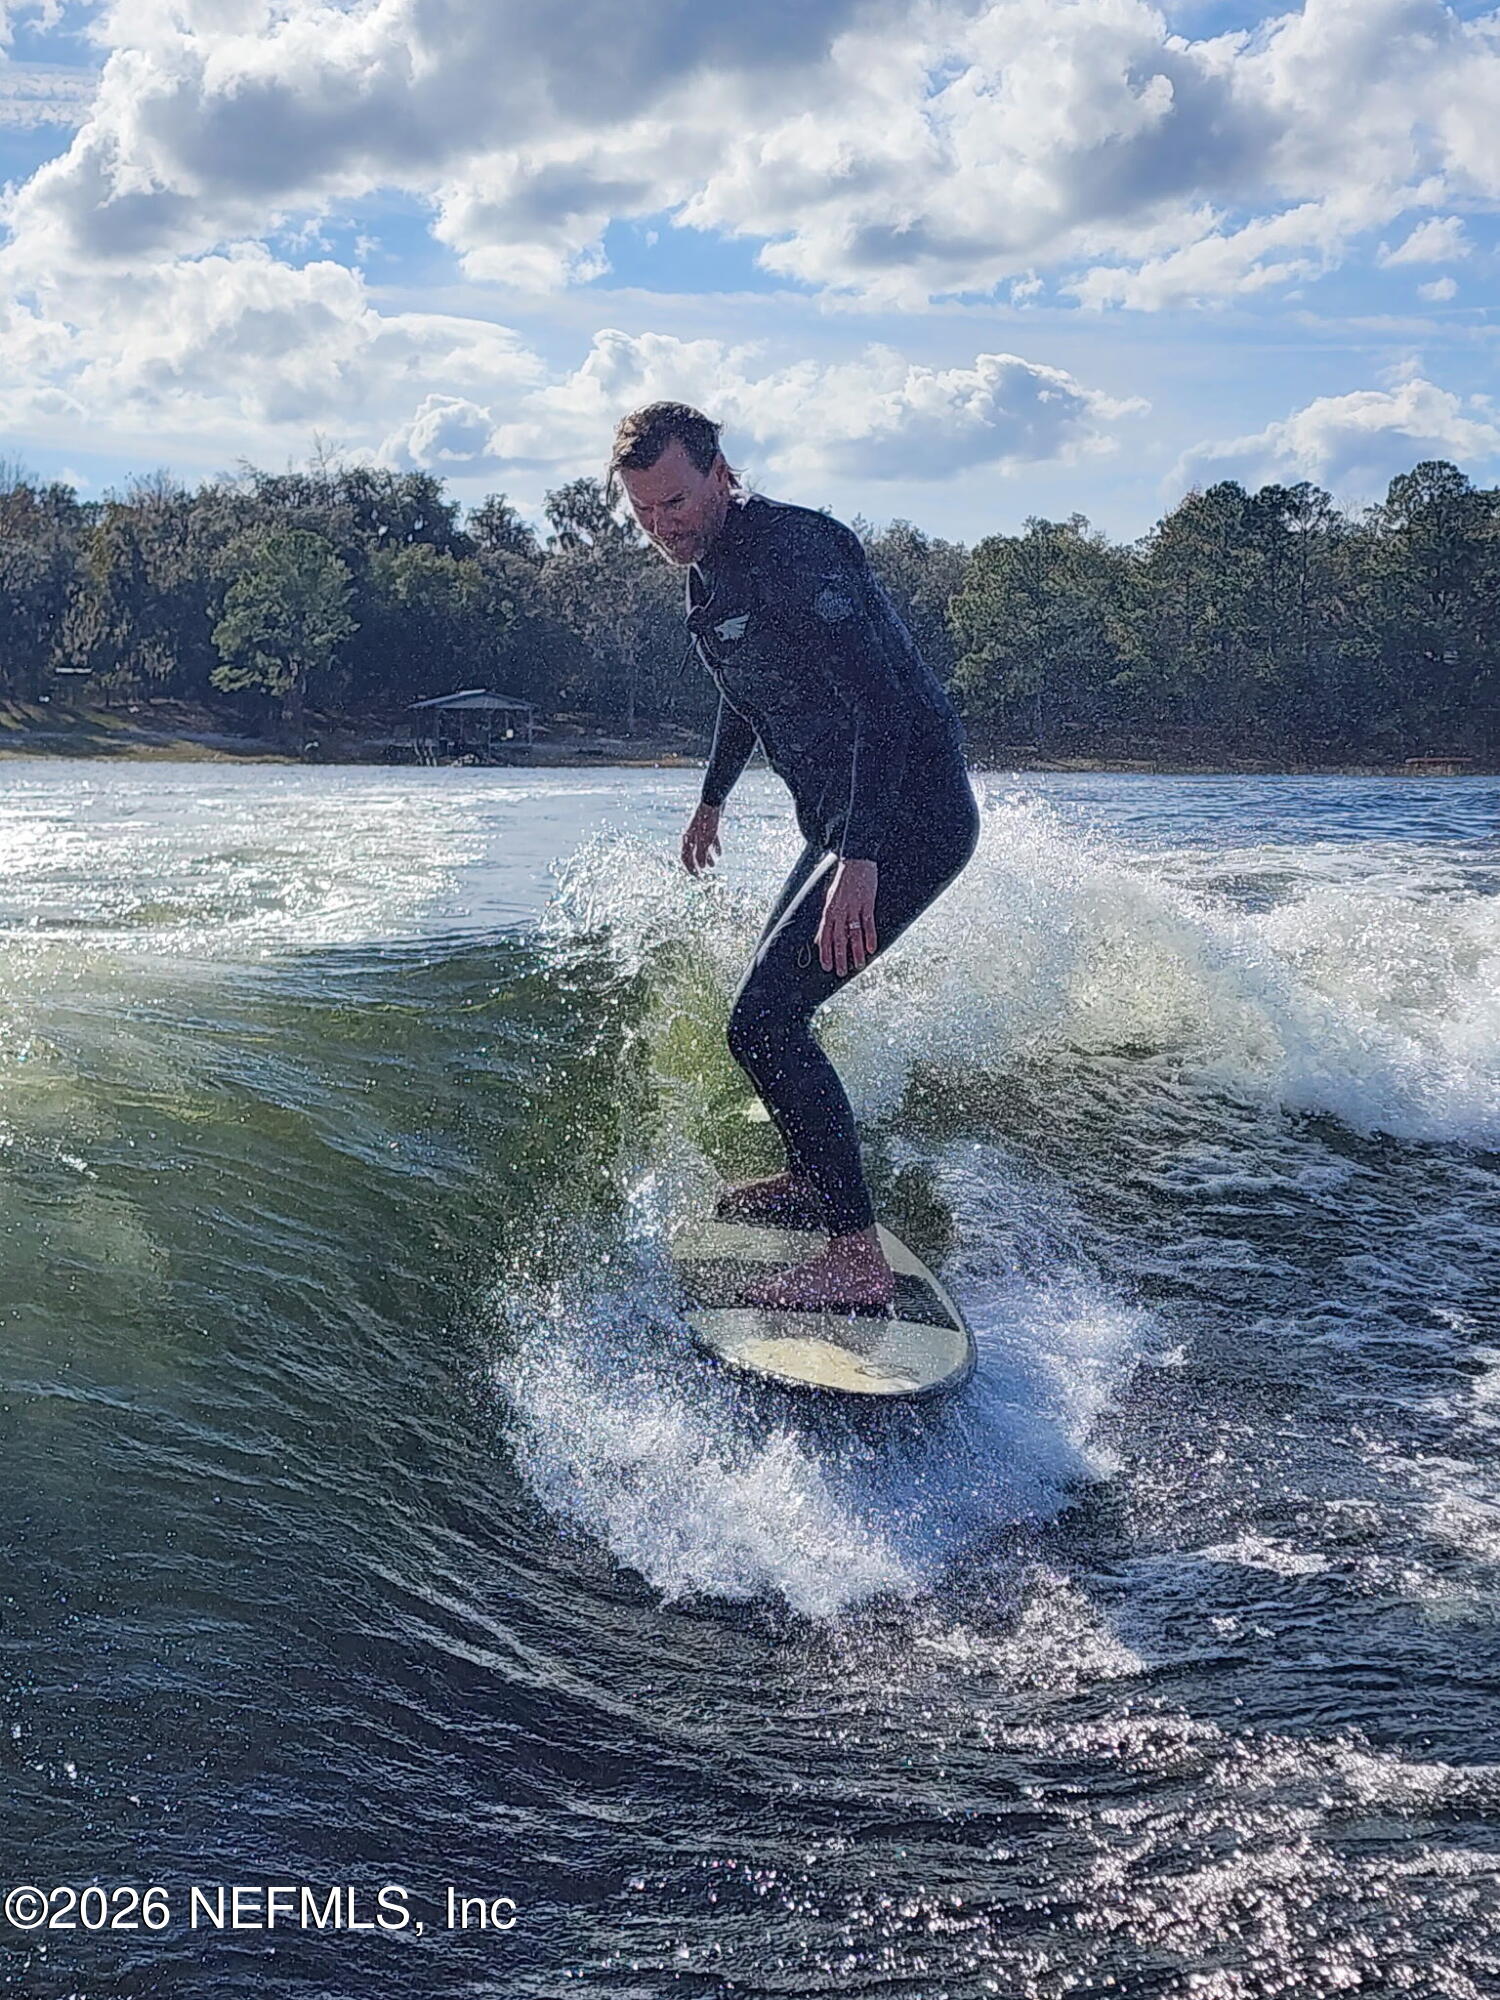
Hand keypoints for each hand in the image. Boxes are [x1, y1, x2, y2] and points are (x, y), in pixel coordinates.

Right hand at [681, 802, 721, 874]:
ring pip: (702, 848)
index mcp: (688, 838)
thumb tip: (701, 867)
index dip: (690, 868)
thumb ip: (702, 854)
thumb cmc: (707, 821)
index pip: (685, 857)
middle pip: (693, 853)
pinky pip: (711, 840)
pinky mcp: (710, 827)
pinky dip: (715, 848)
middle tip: (702, 874)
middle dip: (698, 864)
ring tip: (713, 865)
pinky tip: (719, 854)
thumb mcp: (705, 840)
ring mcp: (701, 831)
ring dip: (707, 857)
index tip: (697, 877)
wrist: (714, 800)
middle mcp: (693, 835)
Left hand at [818, 857, 877, 975]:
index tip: (826, 966)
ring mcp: (853, 908)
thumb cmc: (843, 880)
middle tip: (841, 972)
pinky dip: (869, 937)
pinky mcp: (867, 903)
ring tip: (858, 965)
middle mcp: (839, 911)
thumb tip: (824, 933)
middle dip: (839, 958)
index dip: (825, 952)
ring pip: (853, 934)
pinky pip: (868, 924)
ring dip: (855, 952)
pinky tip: (871, 949)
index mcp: (829, 910)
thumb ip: (829, 916)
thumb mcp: (831, 897)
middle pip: (838, 939)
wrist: (856, 860)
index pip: (824, 936)